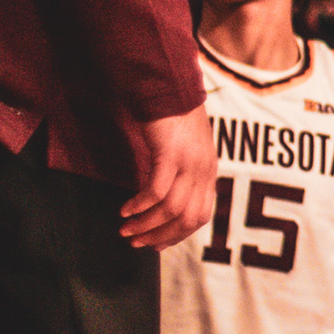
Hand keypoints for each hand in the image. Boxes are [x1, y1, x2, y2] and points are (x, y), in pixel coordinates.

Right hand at [122, 105, 217, 248]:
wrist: (169, 88)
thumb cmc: (172, 120)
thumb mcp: (185, 152)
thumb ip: (182, 175)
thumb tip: (165, 204)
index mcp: (209, 173)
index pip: (200, 216)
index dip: (177, 235)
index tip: (155, 244)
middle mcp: (204, 171)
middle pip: (187, 219)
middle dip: (160, 236)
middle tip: (136, 243)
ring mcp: (189, 163)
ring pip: (171, 209)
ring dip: (146, 224)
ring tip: (125, 230)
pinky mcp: (171, 154)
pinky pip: (156, 191)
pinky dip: (140, 206)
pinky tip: (125, 210)